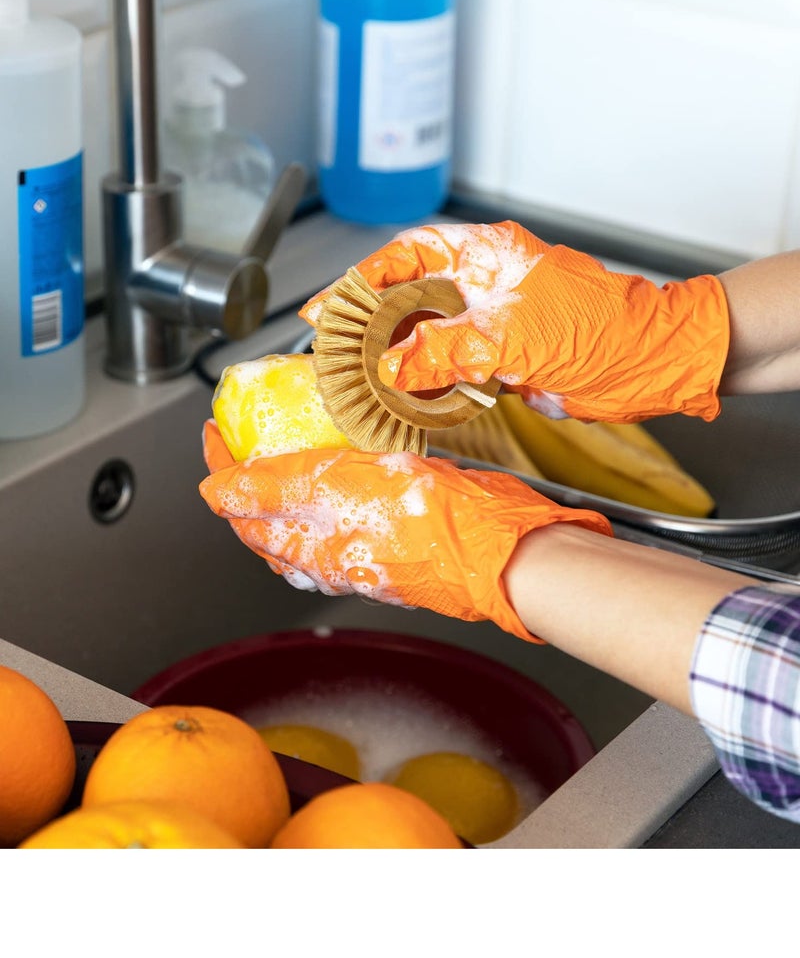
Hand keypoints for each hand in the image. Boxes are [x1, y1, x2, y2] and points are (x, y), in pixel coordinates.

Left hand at [199, 419, 611, 641]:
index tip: (214, 428)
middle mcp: (327, 553)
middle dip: (248, 469)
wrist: (498, 550)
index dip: (220, 467)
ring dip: (288, 471)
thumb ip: (271, 493)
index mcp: (304, 550)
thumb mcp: (334, 493)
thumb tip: (213, 495)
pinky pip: (347, 503)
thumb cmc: (425, 526)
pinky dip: (331, 475)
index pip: (239, 509)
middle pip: (268, 512)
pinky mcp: (393, 532)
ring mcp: (360, 545)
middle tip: (246, 424)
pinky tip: (343, 452)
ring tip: (288, 432)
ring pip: (307, 510)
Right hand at [302, 221, 729, 422]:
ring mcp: (489, 321)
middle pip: (407, 297)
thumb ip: (448, 349)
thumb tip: (391, 367)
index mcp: (485, 254)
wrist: (653, 363)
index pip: (406, 256)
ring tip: (354, 381)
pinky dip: (423, 386)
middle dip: (369, 325)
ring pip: (425, 337)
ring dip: (393, 360)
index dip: (361, 282)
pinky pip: (448, 369)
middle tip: (332, 352)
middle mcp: (481, 283)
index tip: (328, 308)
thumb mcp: (515, 334)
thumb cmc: (604, 327)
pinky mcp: (499, 359)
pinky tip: (399, 400)